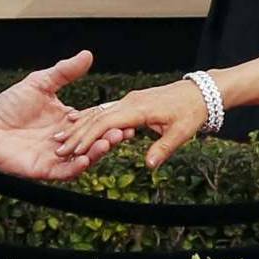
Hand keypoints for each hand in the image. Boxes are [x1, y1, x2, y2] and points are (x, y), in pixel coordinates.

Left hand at [0, 50, 117, 179]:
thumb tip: (87, 55)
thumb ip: (64, 72)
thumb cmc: (10, 105)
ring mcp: (57, 156)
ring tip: (107, 143)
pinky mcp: (44, 169)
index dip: (110, 120)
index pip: (95, 121)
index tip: (125, 116)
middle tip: (122, 131)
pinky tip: (85, 160)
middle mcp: (67, 139)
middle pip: (93, 141)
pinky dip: (76, 167)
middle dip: (109, 137)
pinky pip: (64, 172)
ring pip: (83, 158)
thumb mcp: (40, 83)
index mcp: (69, 120)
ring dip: (97, 152)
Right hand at [57, 79, 211, 172]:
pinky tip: (76, 122)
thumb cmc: (191, 112)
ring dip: (78, 125)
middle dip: (76, 133)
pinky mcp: (130, 102)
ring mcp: (129, 100)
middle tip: (58, 147)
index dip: (89, 137)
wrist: (199, 92)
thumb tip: (149, 166)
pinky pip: (105, 110)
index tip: (74, 150)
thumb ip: (163, 148)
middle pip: (96, 117)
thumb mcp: (181, 133)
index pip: (106, 123)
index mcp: (139, 109)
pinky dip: (89, 117)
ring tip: (60, 136)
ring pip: (98, 112)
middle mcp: (130, 102)